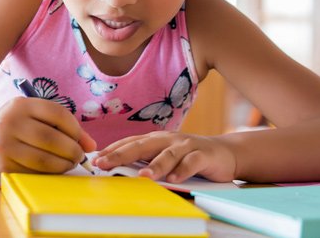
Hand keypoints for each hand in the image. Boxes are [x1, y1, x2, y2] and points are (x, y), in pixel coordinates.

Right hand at [0, 97, 96, 173]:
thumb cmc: (16, 126)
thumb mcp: (35, 117)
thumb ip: (64, 126)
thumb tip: (91, 146)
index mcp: (21, 104)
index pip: (57, 114)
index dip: (75, 129)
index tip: (80, 140)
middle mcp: (10, 122)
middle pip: (52, 139)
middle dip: (72, 151)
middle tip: (78, 156)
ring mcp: (4, 144)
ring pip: (44, 160)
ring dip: (63, 165)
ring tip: (68, 164)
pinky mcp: (3, 164)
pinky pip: (34, 172)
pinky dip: (49, 173)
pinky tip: (53, 169)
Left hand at [94, 131, 236, 182]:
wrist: (223, 152)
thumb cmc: (188, 156)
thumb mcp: (164, 156)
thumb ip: (145, 160)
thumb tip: (117, 169)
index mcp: (155, 139)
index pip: (130, 142)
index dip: (112, 150)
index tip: (95, 159)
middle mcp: (168, 139)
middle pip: (142, 145)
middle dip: (122, 154)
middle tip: (106, 163)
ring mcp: (186, 146)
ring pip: (168, 154)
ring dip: (155, 165)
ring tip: (142, 176)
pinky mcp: (203, 155)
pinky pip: (191, 163)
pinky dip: (182, 171)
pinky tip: (174, 180)